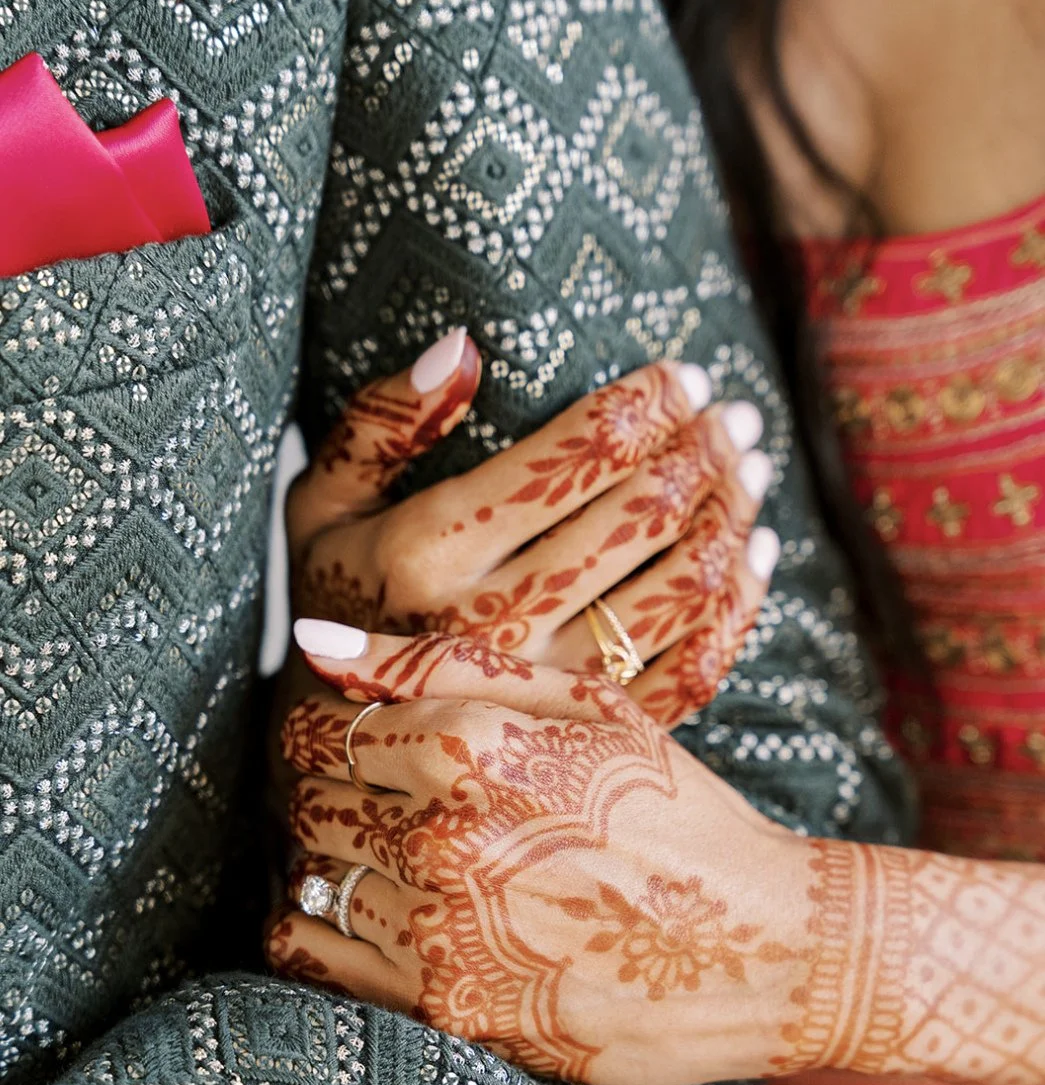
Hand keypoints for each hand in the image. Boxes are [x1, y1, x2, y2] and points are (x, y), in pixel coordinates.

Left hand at [268, 621, 817, 1084]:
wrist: (761, 947)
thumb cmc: (675, 810)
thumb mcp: (586, 705)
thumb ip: (441, 664)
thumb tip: (312, 639)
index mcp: (475, 749)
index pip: (326, 727)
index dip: (324, 727)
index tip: (349, 738)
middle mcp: (446, 838)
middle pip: (309, 800)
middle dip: (327, 788)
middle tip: (374, 794)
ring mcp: (443, 932)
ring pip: (311, 874)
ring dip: (335, 857)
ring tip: (392, 852)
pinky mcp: (449, 1010)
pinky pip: (317, 957)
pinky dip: (316, 927)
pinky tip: (363, 912)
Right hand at [285, 328, 778, 723]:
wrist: (348, 738)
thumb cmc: (339, 599)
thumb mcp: (322, 502)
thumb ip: (380, 423)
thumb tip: (464, 346)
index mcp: (430, 553)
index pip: (568, 458)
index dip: (641, 405)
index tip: (682, 375)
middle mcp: (493, 623)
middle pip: (634, 517)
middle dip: (700, 452)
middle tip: (736, 415)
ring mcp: (548, 686)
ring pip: (676, 589)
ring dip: (729, 517)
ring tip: (752, 469)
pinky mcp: (586, 728)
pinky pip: (689, 667)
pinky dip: (736, 607)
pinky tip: (755, 554)